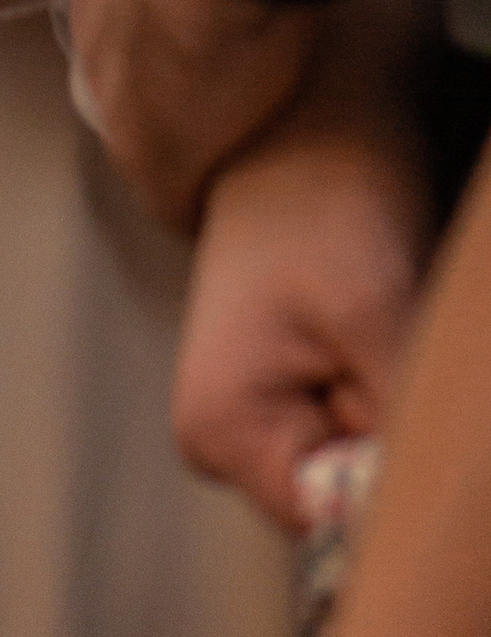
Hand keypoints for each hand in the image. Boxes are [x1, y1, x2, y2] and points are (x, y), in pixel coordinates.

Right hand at [170, 76, 431, 527]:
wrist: (303, 111)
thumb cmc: (323, 199)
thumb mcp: (377, 319)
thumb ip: (395, 435)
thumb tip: (417, 514)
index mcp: (220, 432)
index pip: (336, 525)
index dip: (392, 476)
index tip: (405, 391)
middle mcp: (221, 435)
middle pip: (347, 493)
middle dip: (394, 433)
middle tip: (394, 341)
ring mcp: (250, 407)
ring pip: (362, 454)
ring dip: (395, 404)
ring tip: (387, 321)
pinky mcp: (282, 378)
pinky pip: (356, 418)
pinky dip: (387, 382)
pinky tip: (382, 322)